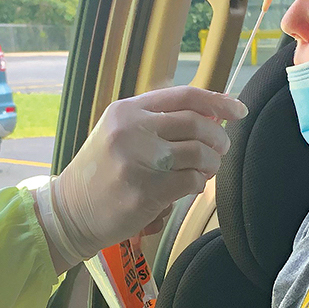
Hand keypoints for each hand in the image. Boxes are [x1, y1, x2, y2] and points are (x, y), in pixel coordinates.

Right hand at [33, 86, 246, 269]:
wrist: (70, 211)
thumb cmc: (102, 171)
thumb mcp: (120, 132)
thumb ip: (158, 120)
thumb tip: (212, 112)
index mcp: (127, 110)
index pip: (184, 96)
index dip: (217, 101)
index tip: (238, 110)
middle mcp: (132, 130)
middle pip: (196, 123)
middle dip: (218, 137)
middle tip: (221, 148)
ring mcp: (139, 160)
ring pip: (199, 153)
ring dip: (212, 163)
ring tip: (206, 170)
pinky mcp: (146, 191)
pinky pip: (192, 181)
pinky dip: (199, 184)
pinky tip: (191, 186)